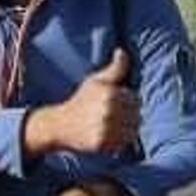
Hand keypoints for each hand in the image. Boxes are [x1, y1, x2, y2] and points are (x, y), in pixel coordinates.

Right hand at [22, 47, 138, 157]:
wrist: (60, 125)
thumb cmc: (80, 101)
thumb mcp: (95, 81)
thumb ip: (114, 68)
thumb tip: (122, 51)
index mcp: (110, 93)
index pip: (135, 100)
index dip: (128, 103)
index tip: (117, 106)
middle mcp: (108, 111)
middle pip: (136, 115)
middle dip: (128, 117)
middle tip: (113, 118)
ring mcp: (105, 128)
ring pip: (132, 130)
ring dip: (126, 130)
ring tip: (113, 127)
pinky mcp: (102, 144)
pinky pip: (123, 143)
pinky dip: (120, 142)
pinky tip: (109, 137)